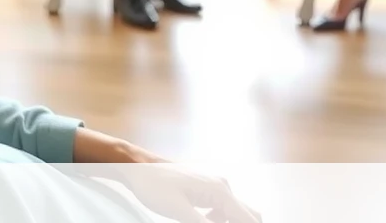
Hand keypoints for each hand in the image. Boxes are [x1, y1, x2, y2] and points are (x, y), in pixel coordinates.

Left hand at [72, 130, 260, 221]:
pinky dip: (220, 219)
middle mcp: (222, 185)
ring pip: (236, 211)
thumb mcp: (178, 211)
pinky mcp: (206, 187)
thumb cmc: (152, 184)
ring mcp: (215, 184)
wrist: (136, 167)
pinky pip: (223, 207)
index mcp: (219, 190)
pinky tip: (201, 221)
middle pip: (248, 214)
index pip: (247, 219)